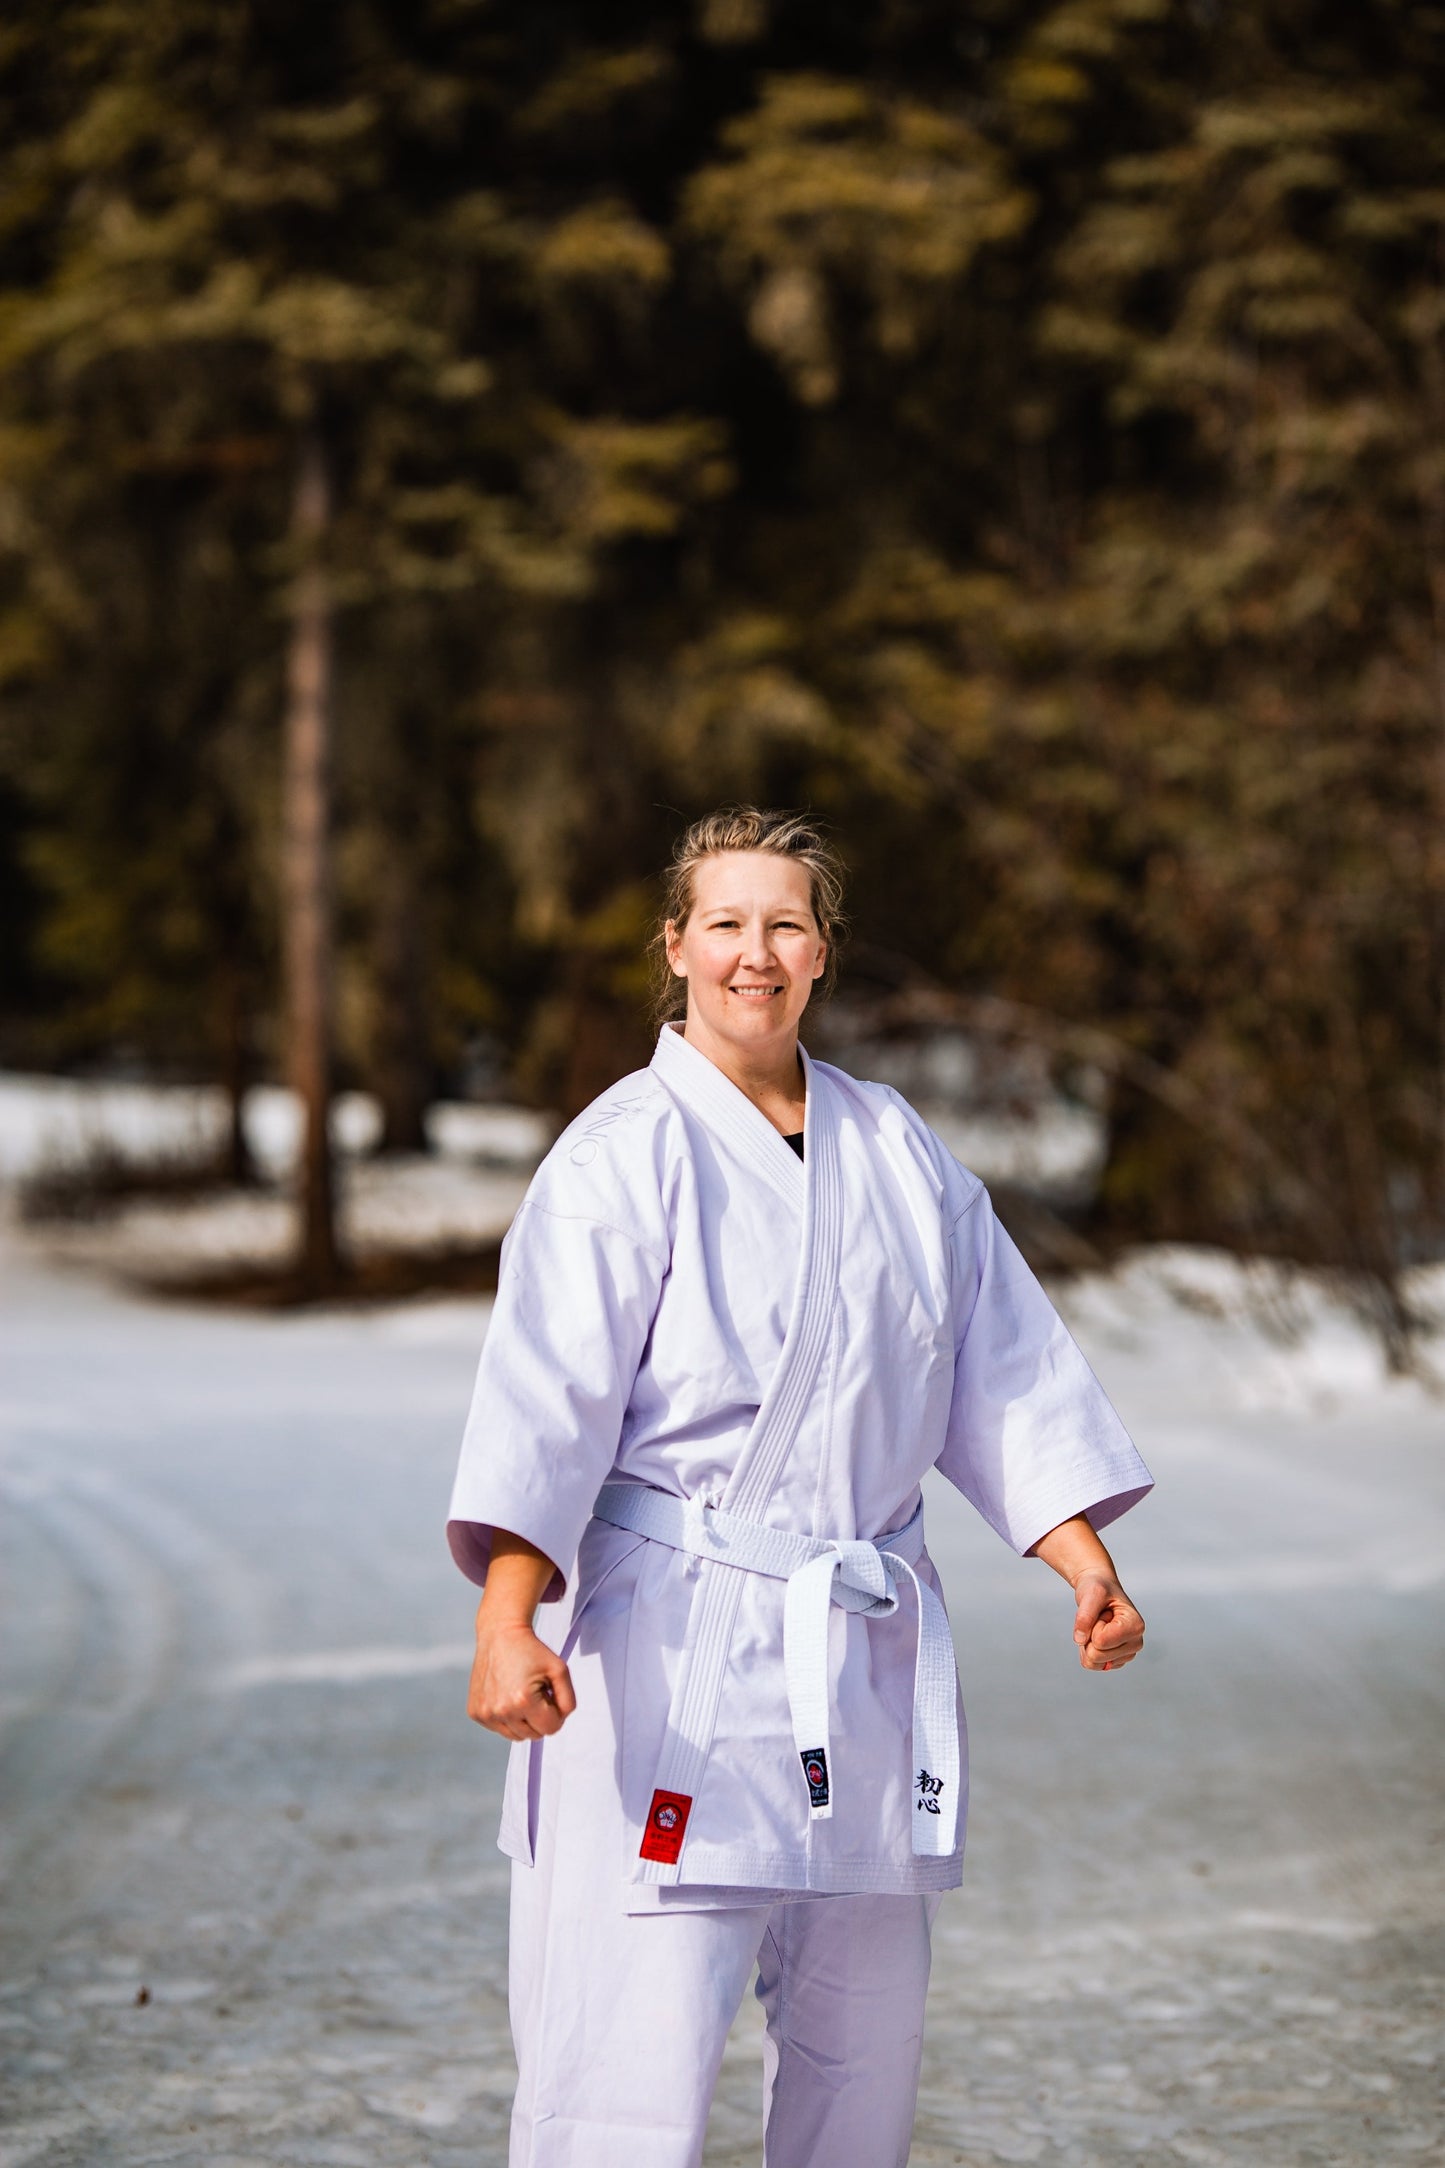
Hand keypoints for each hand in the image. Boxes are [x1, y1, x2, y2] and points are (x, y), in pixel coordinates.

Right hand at [467, 1619, 575, 1739]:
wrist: (500, 1634)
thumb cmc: (531, 1650)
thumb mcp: (560, 1670)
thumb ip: (568, 1701)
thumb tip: (560, 1721)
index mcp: (523, 1701)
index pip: (551, 1729)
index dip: (556, 1712)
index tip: (549, 1694)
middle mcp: (501, 1711)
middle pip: (534, 1735)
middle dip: (540, 1717)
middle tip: (535, 1692)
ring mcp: (486, 1713)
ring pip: (517, 1736)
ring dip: (523, 1720)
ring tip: (521, 1694)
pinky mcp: (475, 1712)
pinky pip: (500, 1728)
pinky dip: (507, 1717)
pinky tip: (506, 1695)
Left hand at [1072, 1571, 1144, 1671]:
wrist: (1100, 1590)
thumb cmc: (1098, 1588)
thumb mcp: (1091, 1593)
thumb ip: (1085, 1615)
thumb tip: (1080, 1640)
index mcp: (1136, 1626)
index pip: (1100, 1641)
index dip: (1093, 1625)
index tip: (1103, 1612)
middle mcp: (1135, 1643)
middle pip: (1096, 1655)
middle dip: (1089, 1635)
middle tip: (1099, 1619)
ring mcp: (1127, 1654)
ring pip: (1093, 1662)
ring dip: (1087, 1643)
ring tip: (1099, 1626)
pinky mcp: (1117, 1660)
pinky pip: (1092, 1665)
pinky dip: (1087, 1650)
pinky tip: (1097, 1635)